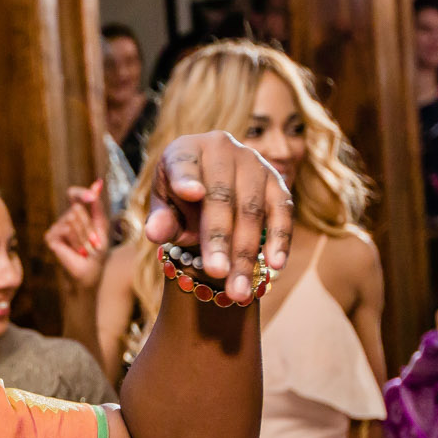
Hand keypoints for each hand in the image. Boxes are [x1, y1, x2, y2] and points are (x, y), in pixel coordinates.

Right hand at [45, 180, 110, 290]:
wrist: (91, 271)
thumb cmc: (97, 250)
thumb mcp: (101, 225)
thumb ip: (97, 206)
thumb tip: (97, 183)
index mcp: (76, 213)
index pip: (73, 194)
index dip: (81, 193)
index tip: (92, 195)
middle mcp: (64, 218)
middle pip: (76, 208)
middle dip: (89, 225)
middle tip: (93, 241)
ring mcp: (56, 227)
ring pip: (72, 218)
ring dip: (84, 235)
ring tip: (86, 248)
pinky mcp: (50, 237)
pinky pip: (66, 229)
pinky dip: (76, 240)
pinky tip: (77, 251)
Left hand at [144, 130, 293, 299]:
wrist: (209, 190)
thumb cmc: (179, 201)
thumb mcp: (164, 208)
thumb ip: (160, 220)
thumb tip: (155, 234)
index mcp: (186, 150)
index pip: (184, 165)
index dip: (187, 178)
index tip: (192, 193)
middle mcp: (222, 149)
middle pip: (221, 197)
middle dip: (219, 239)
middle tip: (215, 274)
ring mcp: (253, 162)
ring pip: (252, 210)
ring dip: (247, 252)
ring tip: (239, 288)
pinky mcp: (277, 181)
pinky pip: (281, 211)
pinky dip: (279, 239)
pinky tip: (274, 266)